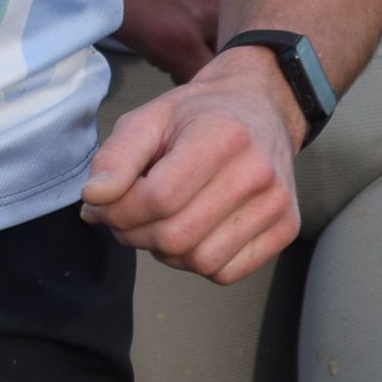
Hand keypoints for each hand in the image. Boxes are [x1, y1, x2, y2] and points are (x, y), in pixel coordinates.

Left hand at [80, 48, 300, 281]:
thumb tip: (95, 199)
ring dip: (166, 252)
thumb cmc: (198, 115)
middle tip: (127, 216)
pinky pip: (226, 273)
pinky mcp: (286, 228)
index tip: (103, 203)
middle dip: (135, 234)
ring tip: (162, 221)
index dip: (118, 211)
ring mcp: (277, 203)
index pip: (159, 198)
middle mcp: (257, 172)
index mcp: (223, 136)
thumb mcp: (148, 119)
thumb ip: (115, 157)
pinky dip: (198, 262)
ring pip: (200, 261)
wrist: (260, 108)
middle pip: (176, 237)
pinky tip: (193, 231)